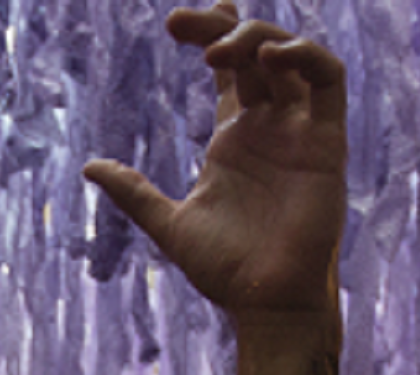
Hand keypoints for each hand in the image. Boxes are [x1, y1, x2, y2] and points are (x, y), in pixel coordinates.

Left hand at [84, 4, 347, 322]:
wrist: (263, 302)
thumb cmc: (224, 270)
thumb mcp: (167, 224)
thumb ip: (133, 193)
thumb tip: (90, 167)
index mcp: (234, 138)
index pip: (231, 68)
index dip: (212, 32)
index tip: (174, 22)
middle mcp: (269, 127)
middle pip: (254, 53)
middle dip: (221, 29)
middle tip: (180, 25)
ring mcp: (299, 132)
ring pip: (292, 58)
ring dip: (260, 38)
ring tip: (218, 51)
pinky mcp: (327, 143)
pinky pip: (329, 82)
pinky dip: (305, 58)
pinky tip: (270, 58)